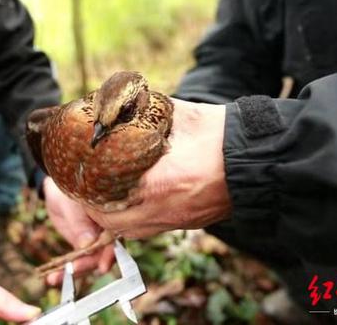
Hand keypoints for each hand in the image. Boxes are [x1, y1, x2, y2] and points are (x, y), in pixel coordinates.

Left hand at [43, 177, 114, 284]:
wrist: (57, 187)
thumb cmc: (68, 187)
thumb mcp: (72, 203)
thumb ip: (80, 223)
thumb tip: (88, 245)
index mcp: (110, 218)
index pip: (114, 239)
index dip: (109, 255)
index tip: (103, 266)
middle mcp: (105, 231)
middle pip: (101, 255)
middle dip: (87, 266)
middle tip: (71, 271)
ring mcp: (94, 240)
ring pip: (87, 261)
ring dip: (72, 272)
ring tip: (54, 279)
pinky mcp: (81, 245)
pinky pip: (76, 261)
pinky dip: (64, 271)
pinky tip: (52, 278)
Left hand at [85, 98, 231, 238]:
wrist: (259, 158)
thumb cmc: (220, 134)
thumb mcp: (177, 117)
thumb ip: (143, 113)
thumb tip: (118, 104)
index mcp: (160, 183)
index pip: (106, 198)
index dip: (85, 193)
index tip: (77, 179)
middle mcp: (164, 210)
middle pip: (113, 223)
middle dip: (94, 208)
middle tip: (85, 189)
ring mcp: (177, 221)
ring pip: (130, 231)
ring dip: (113, 217)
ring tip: (104, 196)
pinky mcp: (187, 224)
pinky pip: (149, 229)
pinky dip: (133, 219)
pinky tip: (130, 200)